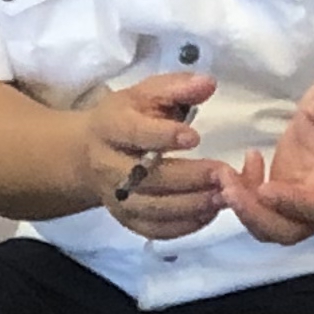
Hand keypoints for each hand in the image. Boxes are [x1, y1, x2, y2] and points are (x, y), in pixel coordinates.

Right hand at [79, 71, 229, 239]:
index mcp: (110, 127)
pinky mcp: (126, 219)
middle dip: (188, 177)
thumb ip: (177, 88)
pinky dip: (184, 226)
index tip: (194, 137)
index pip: (134, 133)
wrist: (89, 154)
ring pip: (152, 209)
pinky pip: (154, 230)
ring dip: (191, 205)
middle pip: (146, 178)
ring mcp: (115, 198)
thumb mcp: (146, 94)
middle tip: (223, 173)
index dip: (163, 136)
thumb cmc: (127, 117)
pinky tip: (209, 212)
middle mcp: (108, 166)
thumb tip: (208, 84)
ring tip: (224, 196)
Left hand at [221, 75, 313, 245]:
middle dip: (254, 215)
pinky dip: (239, 197)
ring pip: (267, 226)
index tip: (264, 187)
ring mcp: (296, 201)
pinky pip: (256, 209)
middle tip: (229, 188)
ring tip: (225, 176)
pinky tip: (235, 168)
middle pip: (286, 231)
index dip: (289, 203)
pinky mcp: (279, 193)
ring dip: (241, 208)